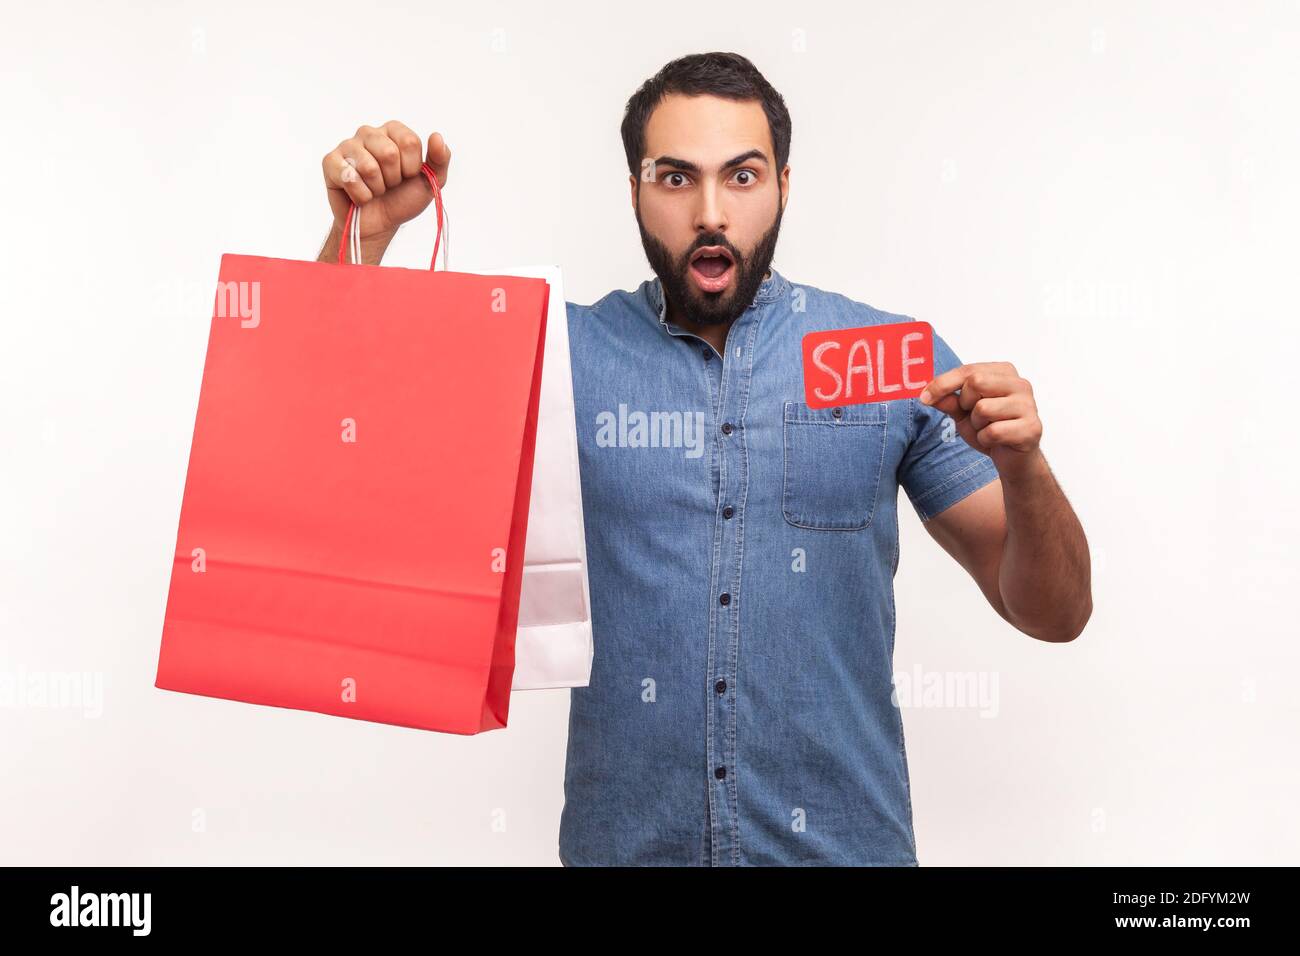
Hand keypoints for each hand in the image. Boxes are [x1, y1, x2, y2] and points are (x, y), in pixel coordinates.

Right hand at [321, 121, 451, 242]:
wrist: (379, 224)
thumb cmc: (402, 199)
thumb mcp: (430, 182)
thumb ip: (440, 159)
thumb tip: (437, 136)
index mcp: (393, 131)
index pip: (409, 142)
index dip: (411, 168)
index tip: (407, 176)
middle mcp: (369, 132)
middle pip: (389, 153)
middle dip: (394, 179)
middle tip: (389, 185)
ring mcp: (347, 146)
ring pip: (369, 167)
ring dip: (377, 189)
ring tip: (374, 190)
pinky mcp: (330, 162)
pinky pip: (349, 178)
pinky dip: (360, 195)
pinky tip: (358, 195)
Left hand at [918, 362, 1043, 476]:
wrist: (1013, 459)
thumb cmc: (990, 428)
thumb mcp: (963, 413)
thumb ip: (948, 400)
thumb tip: (926, 393)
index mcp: (1004, 372)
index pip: (968, 370)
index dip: (942, 384)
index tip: (924, 397)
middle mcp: (1020, 384)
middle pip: (976, 383)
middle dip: (966, 404)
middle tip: (973, 416)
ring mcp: (1029, 405)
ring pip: (983, 408)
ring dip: (977, 425)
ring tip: (988, 428)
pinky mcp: (1032, 428)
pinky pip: (993, 432)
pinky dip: (986, 440)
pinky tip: (996, 441)